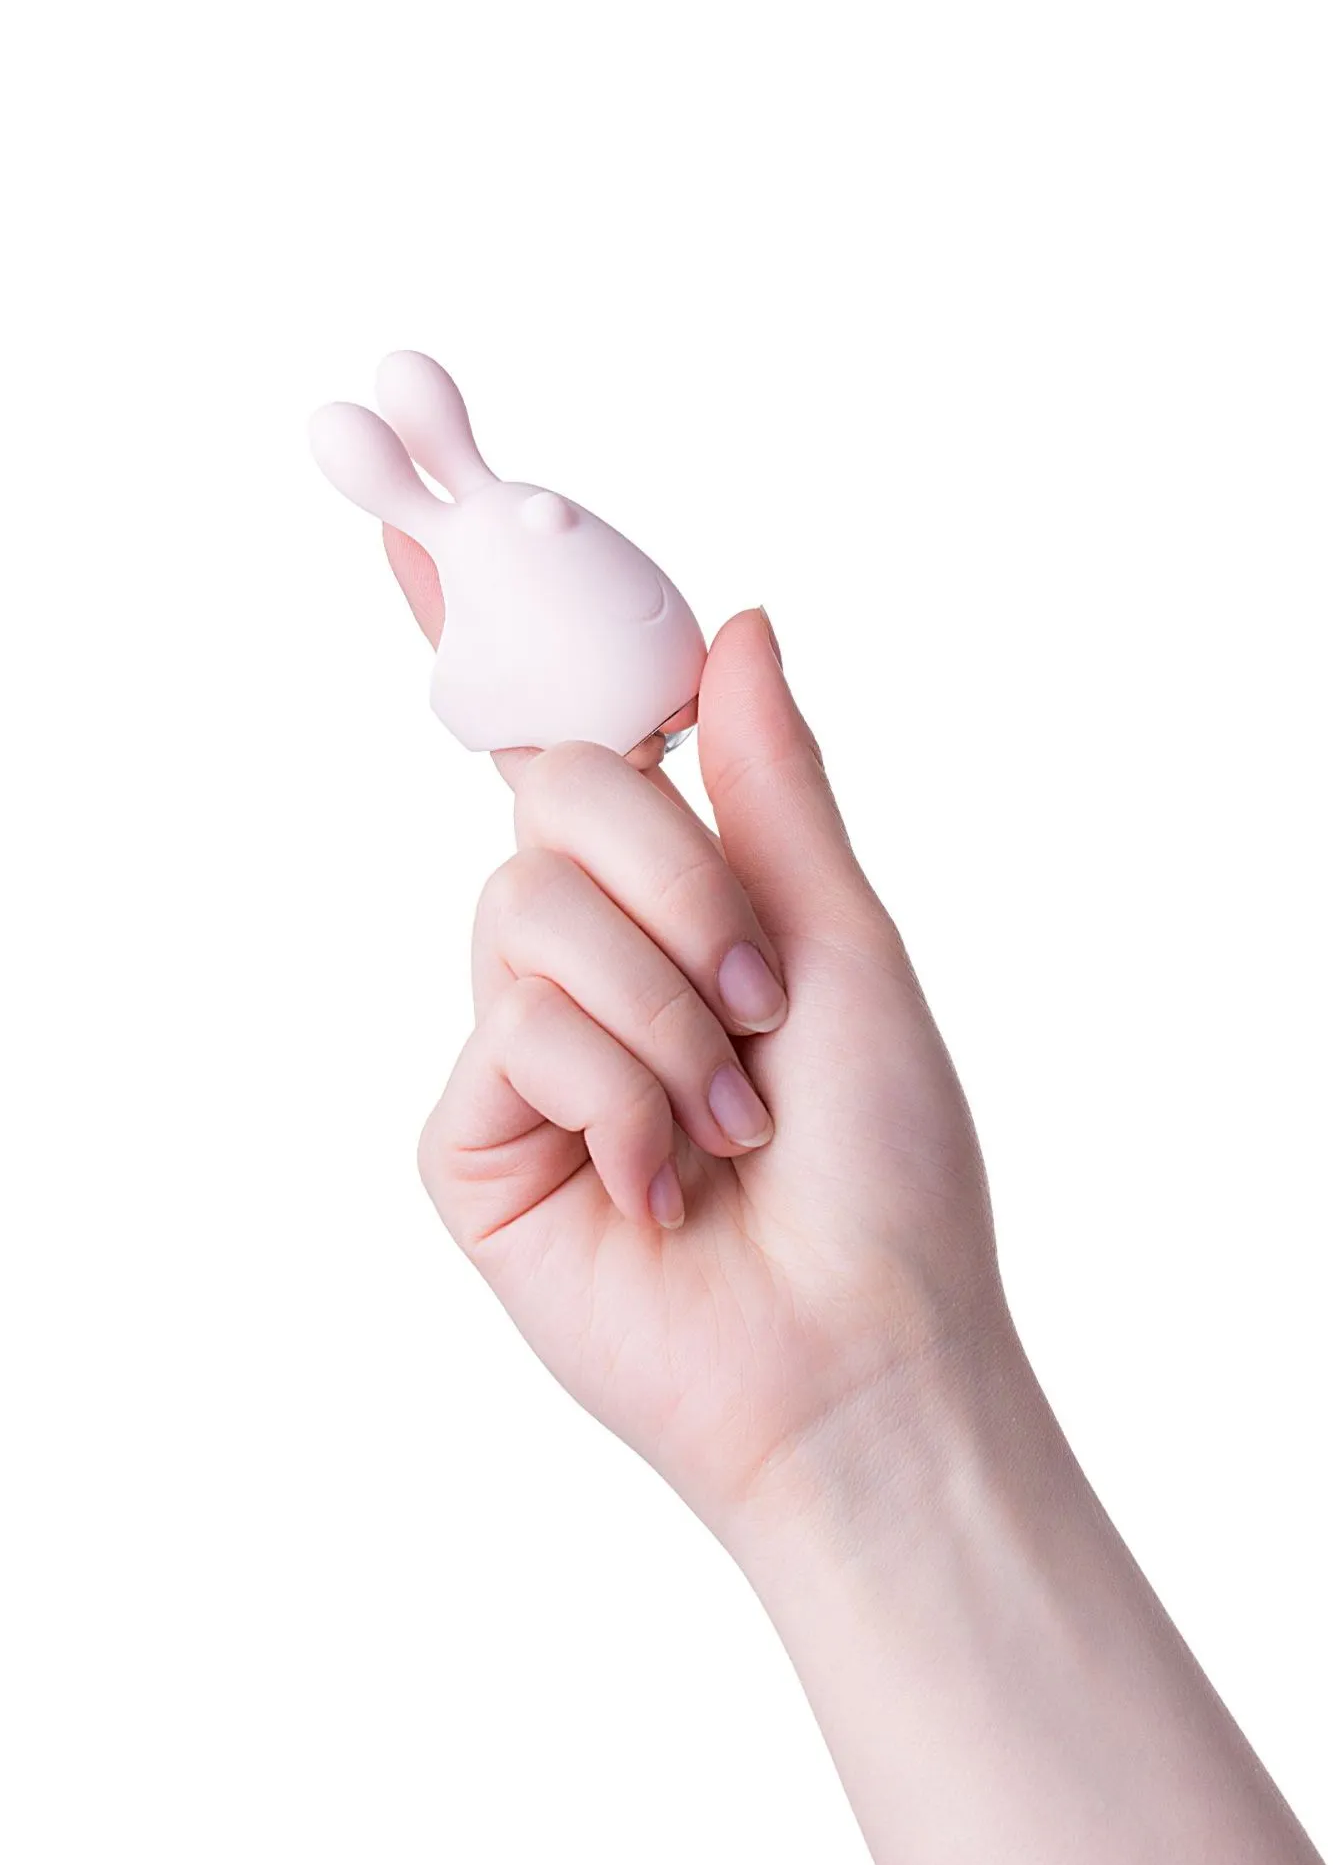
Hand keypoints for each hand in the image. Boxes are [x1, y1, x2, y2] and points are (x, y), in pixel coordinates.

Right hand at [416, 604, 1013, 1537]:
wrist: (857, 1347)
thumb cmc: (882, 1162)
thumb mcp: (842, 944)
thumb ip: (770, 785)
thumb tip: (738, 619)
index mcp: (672, 904)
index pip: (559, 743)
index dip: (483, 636)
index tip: (416, 518)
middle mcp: (582, 960)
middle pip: (553, 803)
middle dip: (683, 890)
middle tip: (764, 1006)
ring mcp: (516, 1047)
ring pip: (526, 913)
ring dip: (665, 1014)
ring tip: (724, 1120)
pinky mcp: (466, 1139)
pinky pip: (513, 1029)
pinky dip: (618, 1094)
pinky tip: (657, 1181)